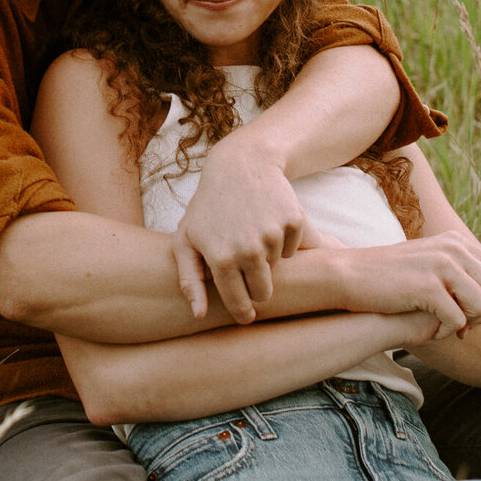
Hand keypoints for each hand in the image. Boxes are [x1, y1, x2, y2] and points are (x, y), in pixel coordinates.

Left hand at [173, 135, 304, 321]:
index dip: (244, 313)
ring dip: (268, 259)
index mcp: (220, 259)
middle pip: (264, 293)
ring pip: (278, 268)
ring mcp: (273, 234)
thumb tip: (199, 315)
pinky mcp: (293, 221)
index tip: (247, 315)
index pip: (239, 304)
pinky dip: (283, 242)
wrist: (239, 165)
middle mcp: (248, 250)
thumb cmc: (207, 206)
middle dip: (258, 288)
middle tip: (248, 270)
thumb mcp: (186, 240)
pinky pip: (292, 249)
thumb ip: (190, 281)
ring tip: (252, 234)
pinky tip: (268, 223)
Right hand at [336, 231, 480, 336]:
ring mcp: (441, 266)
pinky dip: (448, 330)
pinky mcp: (428, 287)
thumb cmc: (389, 277)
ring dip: (469, 323)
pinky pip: (457, 319)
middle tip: (470, 328)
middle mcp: (453, 249)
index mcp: (456, 242)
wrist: (351, 276)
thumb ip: (456, 271)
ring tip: (449, 327)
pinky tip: (433, 330)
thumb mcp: (428, 262)